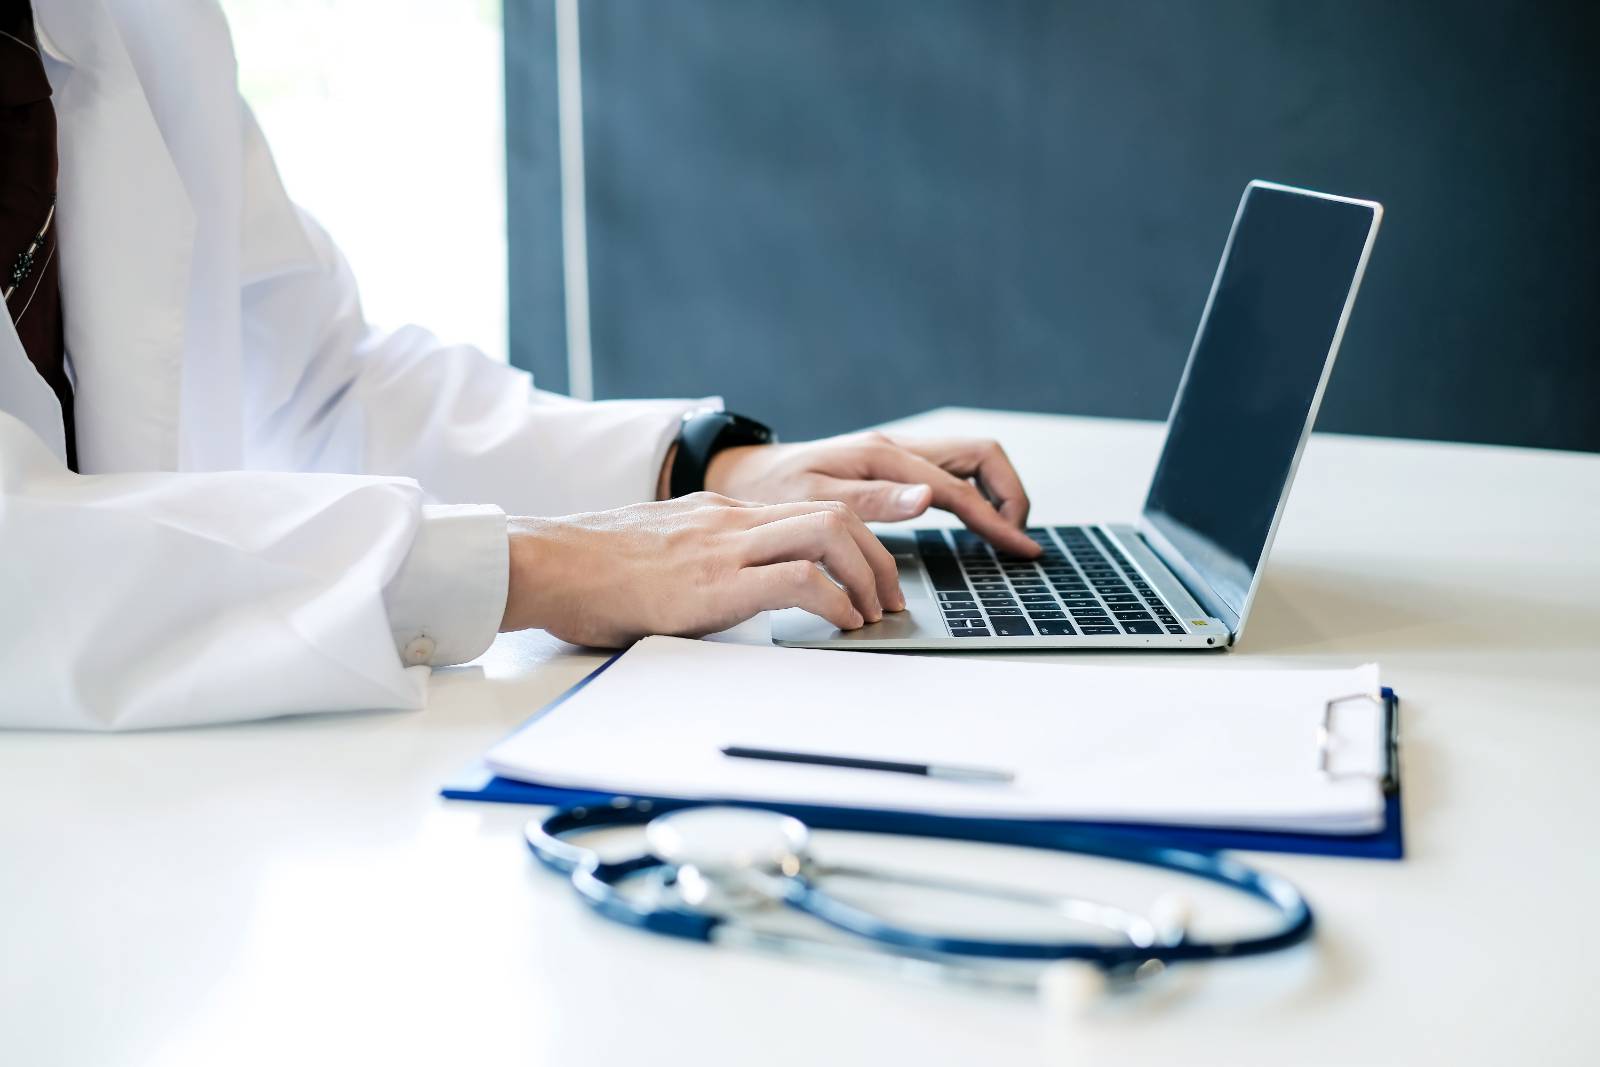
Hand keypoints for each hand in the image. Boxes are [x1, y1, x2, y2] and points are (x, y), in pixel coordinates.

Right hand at [500, 493, 904, 646]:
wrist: (546, 562)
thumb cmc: (591, 568)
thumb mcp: (662, 550)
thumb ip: (703, 558)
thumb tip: (733, 587)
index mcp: (722, 513)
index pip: (810, 508)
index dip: (857, 540)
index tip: (871, 575)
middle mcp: (732, 519)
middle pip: (835, 513)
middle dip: (878, 557)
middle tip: (888, 598)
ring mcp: (725, 545)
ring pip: (828, 533)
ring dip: (866, 576)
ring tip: (872, 614)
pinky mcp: (715, 581)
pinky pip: (798, 579)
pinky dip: (834, 601)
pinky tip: (840, 623)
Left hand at [703, 431, 1039, 556]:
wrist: (742, 475)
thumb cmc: (770, 489)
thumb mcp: (813, 500)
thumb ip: (872, 501)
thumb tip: (928, 498)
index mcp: (883, 455)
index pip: (960, 486)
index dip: (996, 518)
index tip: (1021, 549)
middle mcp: (897, 448)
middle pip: (981, 456)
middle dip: (1010, 494)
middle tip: (1017, 540)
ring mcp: (897, 456)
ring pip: (970, 463)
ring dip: (996, 493)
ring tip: (1007, 534)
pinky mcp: (891, 468)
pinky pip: (950, 475)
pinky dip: (974, 496)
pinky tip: (977, 523)